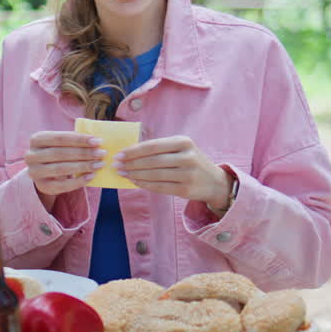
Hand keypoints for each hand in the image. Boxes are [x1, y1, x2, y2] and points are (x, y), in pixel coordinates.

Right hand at [25, 131, 103, 210]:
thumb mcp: (61, 143)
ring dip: (83, 166)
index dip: (79, 140)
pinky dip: (78, 181)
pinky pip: (62, 185)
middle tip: (101, 153)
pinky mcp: (42, 186)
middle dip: (84, 153)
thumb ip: (73, 140)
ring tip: (99, 164)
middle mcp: (32, 155)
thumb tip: (96, 141)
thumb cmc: (56, 152)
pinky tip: (91, 176)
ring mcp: (35, 172)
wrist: (43, 172)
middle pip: (61, 153)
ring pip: (61, 169)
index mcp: (37, 139)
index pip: (60, 138)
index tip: (97, 141)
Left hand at [115, 135, 230, 208]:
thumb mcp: (181, 148)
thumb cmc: (191, 161)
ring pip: (154, 174)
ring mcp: (188, 174)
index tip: (119, 154)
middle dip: (131, 163)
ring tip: (122, 173)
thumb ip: (160, 148)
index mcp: (184, 142)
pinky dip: (144, 184)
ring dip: (135, 174)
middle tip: (116, 165)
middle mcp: (187, 156)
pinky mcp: (185, 189)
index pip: (153, 146)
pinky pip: (159, 187)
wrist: (214, 182)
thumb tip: (130, 151)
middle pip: (152, 160)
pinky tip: (134, 181)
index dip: (134, 150)